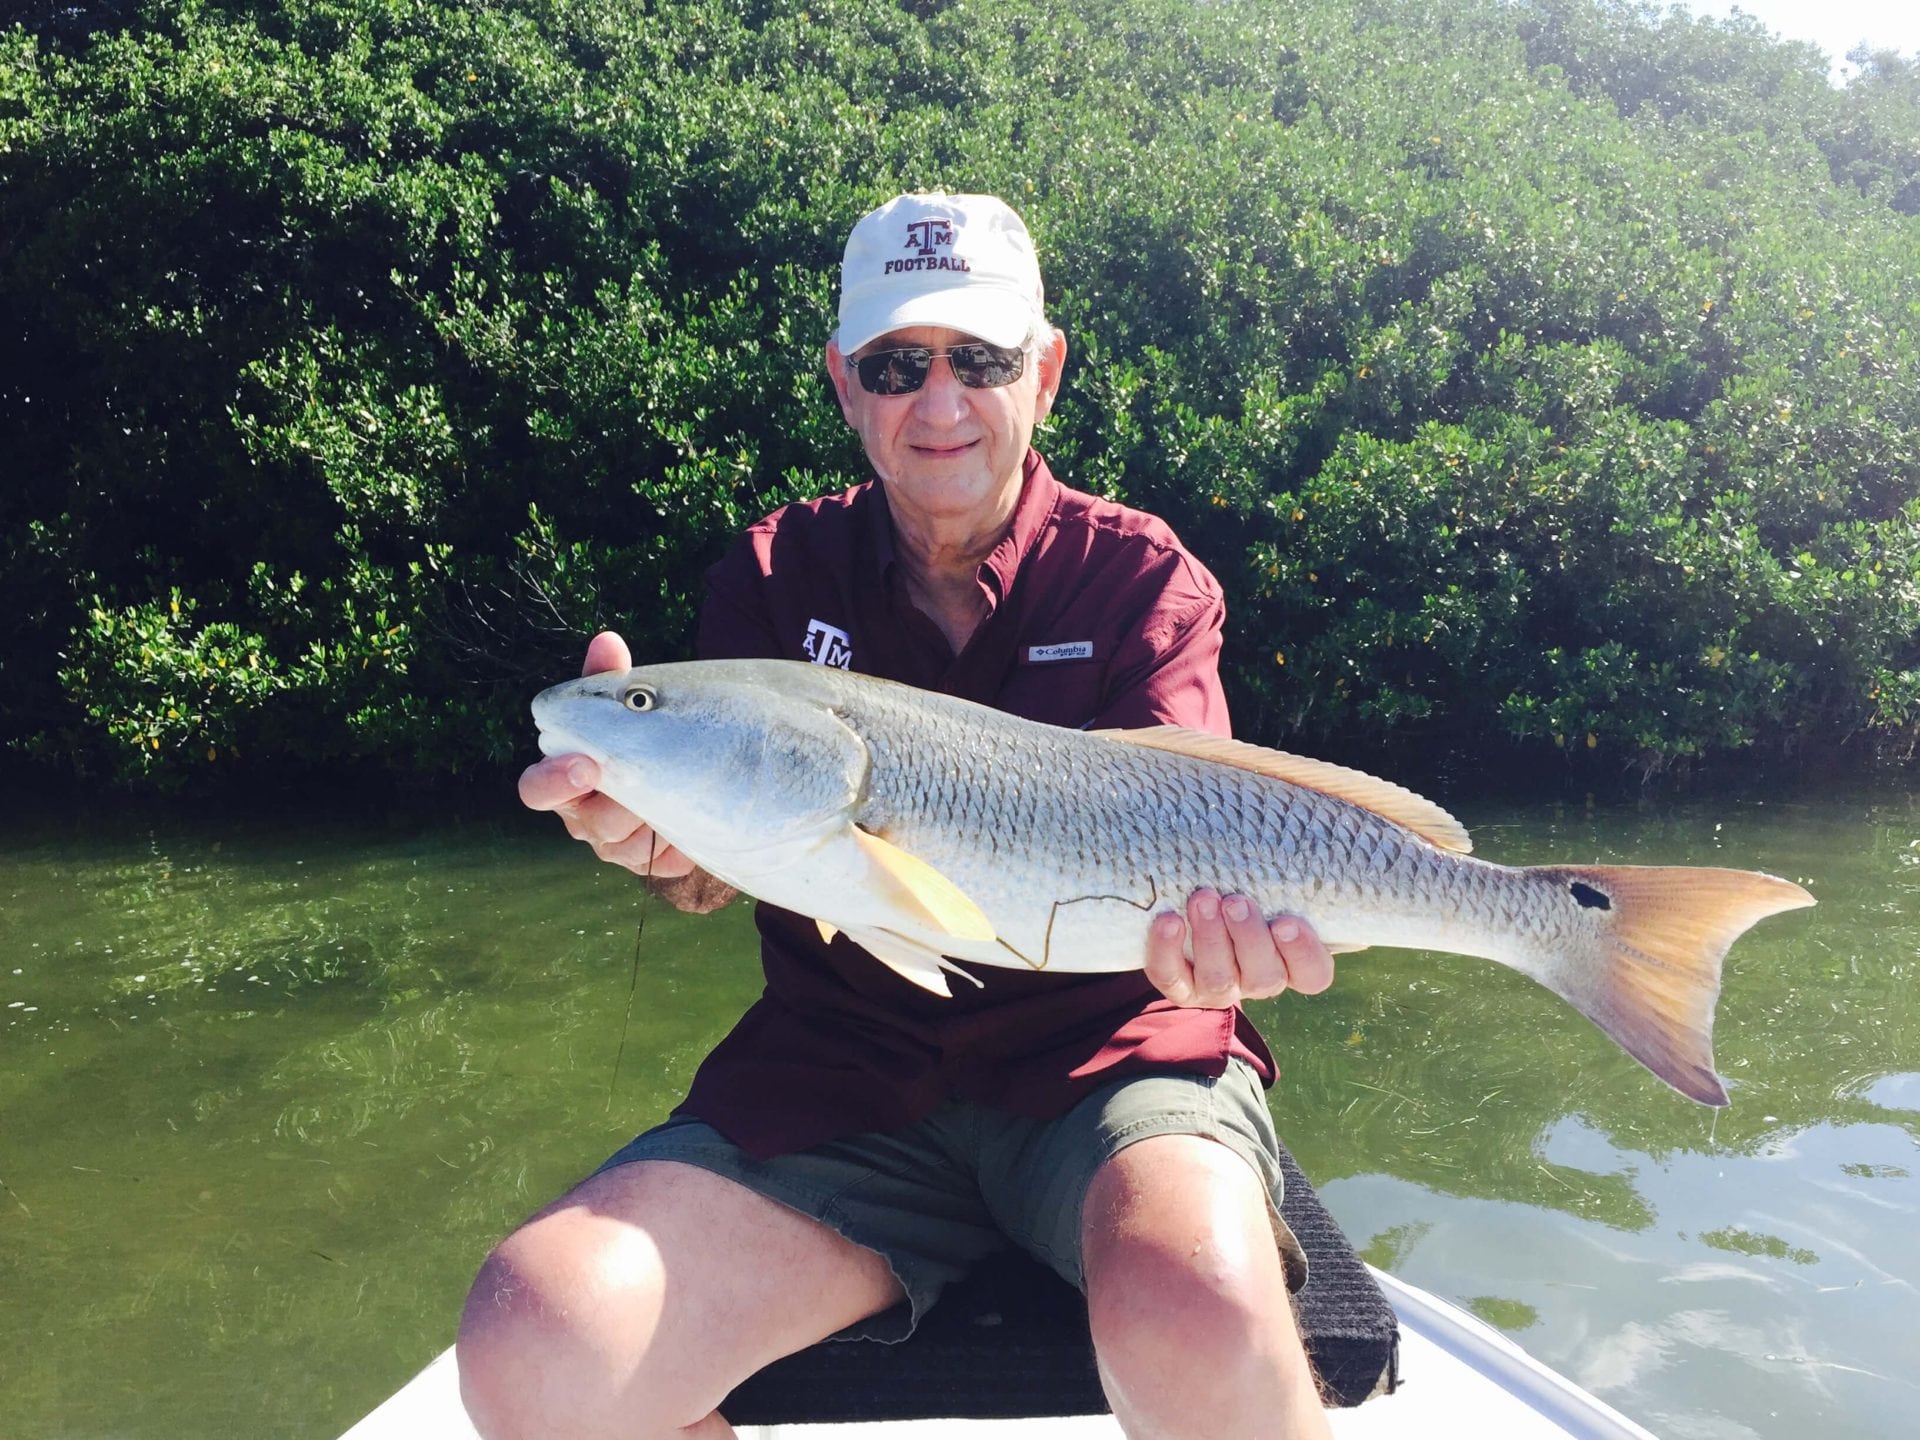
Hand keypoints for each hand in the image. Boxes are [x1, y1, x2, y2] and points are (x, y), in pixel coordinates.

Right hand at [519, 630, 696, 878]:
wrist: (691, 771)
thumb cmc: (641, 733)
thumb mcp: (628, 706)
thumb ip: (611, 677)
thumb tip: (607, 641)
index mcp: (563, 778)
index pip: (535, 790)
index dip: (553, 782)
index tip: (586, 763)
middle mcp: (582, 817)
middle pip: (590, 822)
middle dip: (621, 802)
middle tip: (647, 782)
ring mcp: (614, 846)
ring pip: (625, 846)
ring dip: (654, 818)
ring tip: (678, 791)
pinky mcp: (648, 864)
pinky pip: (661, 862)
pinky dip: (678, 841)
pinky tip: (692, 818)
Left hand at [1144, 890, 1334, 1007]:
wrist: (1196, 906)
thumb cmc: (1253, 891)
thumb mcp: (1279, 886)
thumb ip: (1304, 881)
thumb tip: (1340, 860)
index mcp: (1291, 964)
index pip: (1313, 975)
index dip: (1304, 954)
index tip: (1288, 922)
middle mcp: (1257, 982)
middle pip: (1265, 977)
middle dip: (1249, 939)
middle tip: (1237, 901)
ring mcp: (1218, 988)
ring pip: (1219, 979)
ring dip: (1211, 938)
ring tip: (1203, 899)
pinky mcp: (1179, 986)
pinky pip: (1171, 977)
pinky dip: (1168, 950)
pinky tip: (1168, 919)